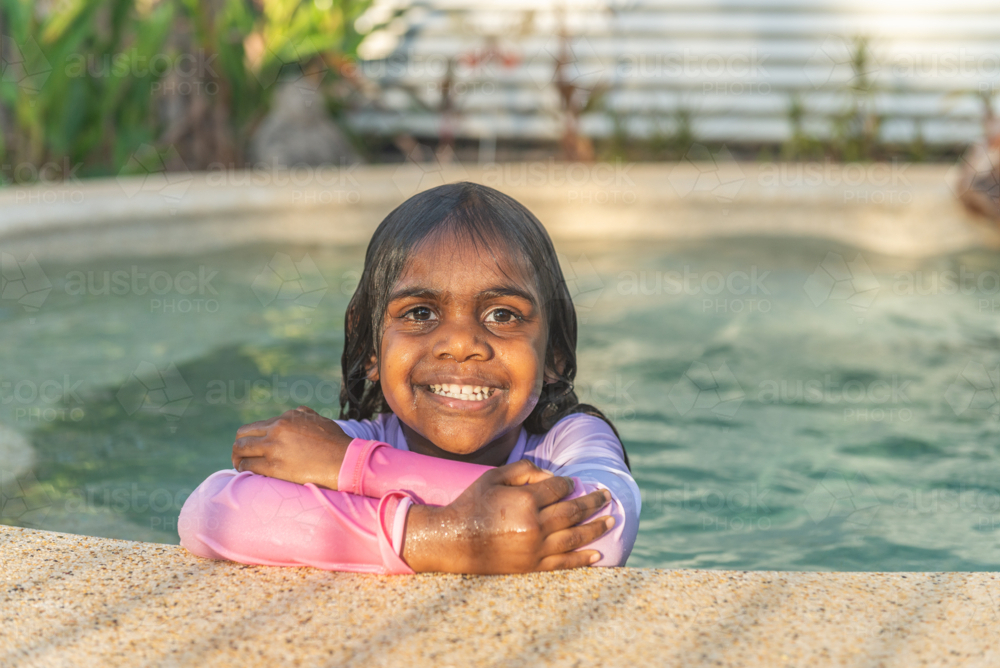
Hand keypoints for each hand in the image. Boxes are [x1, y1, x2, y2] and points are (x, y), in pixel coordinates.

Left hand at [231, 406, 351, 489]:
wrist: (344, 460)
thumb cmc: (335, 442)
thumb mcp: (319, 419)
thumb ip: (303, 415)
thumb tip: (295, 413)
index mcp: (287, 418)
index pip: (257, 426)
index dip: (251, 438)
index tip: (253, 446)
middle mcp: (277, 430)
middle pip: (243, 436)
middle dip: (239, 446)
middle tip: (240, 456)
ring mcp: (274, 448)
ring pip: (241, 450)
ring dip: (238, 458)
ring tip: (240, 465)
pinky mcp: (274, 467)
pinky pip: (248, 466)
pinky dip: (244, 469)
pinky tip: (247, 473)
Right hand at [401, 459, 614, 573]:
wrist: (452, 539)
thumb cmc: (472, 503)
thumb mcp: (494, 476)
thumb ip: (524, 470)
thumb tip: (552, 476)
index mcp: (524, 499)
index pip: (558, 489)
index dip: (568, 484)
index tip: (573, 483)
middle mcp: (533, 524)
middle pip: (572, 511)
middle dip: (593, 502)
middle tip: (607, 496)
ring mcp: (534, 548)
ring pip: (574, 537)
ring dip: (595, 528)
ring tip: (611, 520)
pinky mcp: (531, 566)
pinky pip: (563, 563)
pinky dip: (582, 559)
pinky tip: (598, 554)